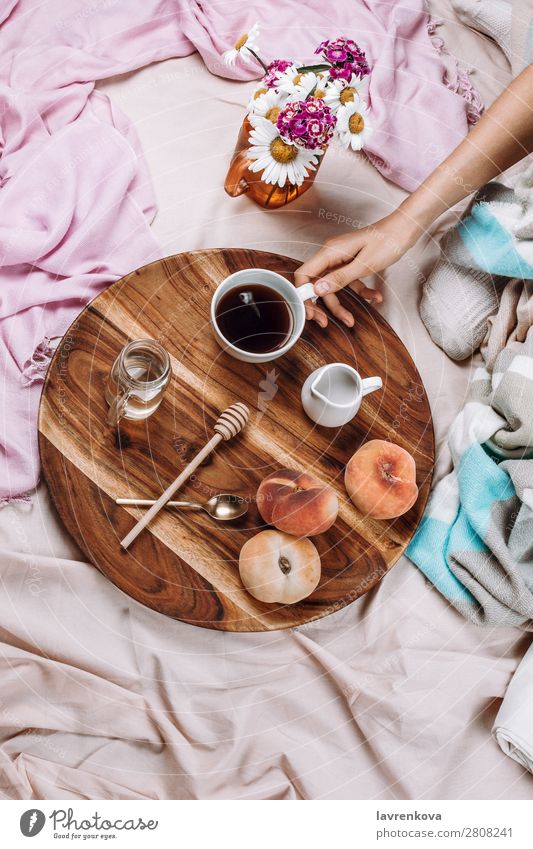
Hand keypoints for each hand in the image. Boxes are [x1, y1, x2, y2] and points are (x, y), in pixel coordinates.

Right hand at [294, 211, 420, 325]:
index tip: (310, 313)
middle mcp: (331, 256)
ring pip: (333, 287)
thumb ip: (340, 278)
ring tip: (351, 321)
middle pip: (317, 285)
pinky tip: (375, 297)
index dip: (302, 295)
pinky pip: (349, 283)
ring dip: (342, 305)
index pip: (304, 274)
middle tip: (324, 323)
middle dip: (321, 306)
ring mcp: (341, 260)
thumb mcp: (364, 264)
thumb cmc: (387, 241)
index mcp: (329, 252)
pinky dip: (360, 292)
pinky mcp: (352, 264)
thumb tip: (317, 290)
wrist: (405, 228)